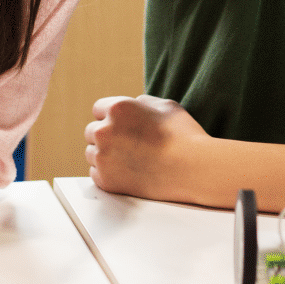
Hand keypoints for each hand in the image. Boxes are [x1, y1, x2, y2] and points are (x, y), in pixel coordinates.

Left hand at [84, 95, 213, 200]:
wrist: (192, 169)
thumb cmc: (183, 135)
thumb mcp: (165, 106)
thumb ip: (142, 103)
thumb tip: (134, 105)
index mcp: (117, 109)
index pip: (98, 109)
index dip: (110, 116)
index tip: (120, 125)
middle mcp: (104, 131)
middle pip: (92, 132)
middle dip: (106, 136)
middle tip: (126, 144)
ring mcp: (103, 157)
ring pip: (92, 154)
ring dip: (105, 155)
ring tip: (129, 159)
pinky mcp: (106, 180)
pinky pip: (95, 173)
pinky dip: (107, 173)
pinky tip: (126, 172)